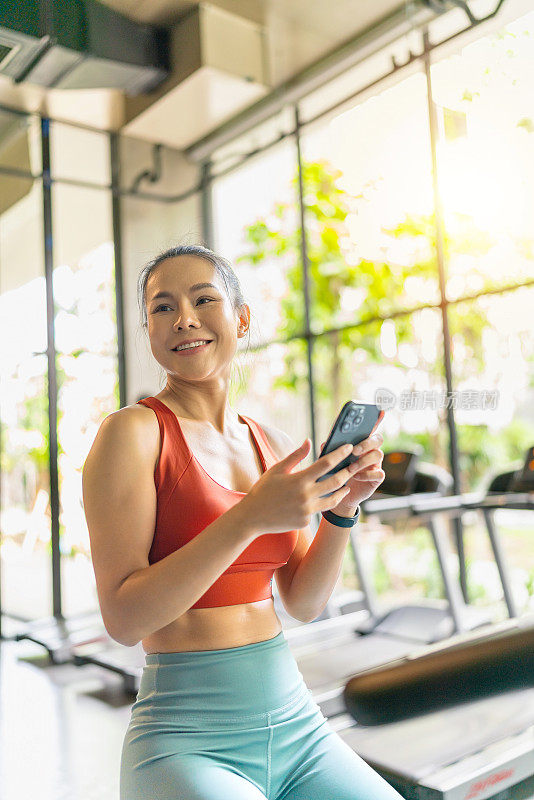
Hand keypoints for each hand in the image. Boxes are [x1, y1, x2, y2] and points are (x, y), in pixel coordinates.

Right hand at [242, 439, 361, 535]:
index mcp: (299, 479)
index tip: (349, 447)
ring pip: (332, 499)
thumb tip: (309, 441)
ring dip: (341, 491)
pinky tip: (318, 499)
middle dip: (347, 472)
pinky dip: (319, 503)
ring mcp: (307, 510)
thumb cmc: (263, 490)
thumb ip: (296, 456)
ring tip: (346, 486)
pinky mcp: (306, 521)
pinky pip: (317, 510)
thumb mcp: (277, 470)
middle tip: (355, 466)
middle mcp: (306, 495)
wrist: (252, 517)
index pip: (326, 463)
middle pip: (335, 482)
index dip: (340, 454)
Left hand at [319, 410, 385, 515]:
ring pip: (379, 454)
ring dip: (364, 460)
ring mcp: (374, 464)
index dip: (376, 419)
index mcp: (359, 442)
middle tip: (354, 450)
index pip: (369, 427)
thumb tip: (325, 443)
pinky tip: (356, 477)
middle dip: (367, 442)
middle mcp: (369, 451)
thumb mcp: (328, 460)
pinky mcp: (376, 478)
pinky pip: (379, 473)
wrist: (336, 495)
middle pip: (377, 439)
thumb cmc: (332, 473)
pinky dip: (367, 474)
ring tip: (351, 467)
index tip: (379, 411)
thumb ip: (328, 450)